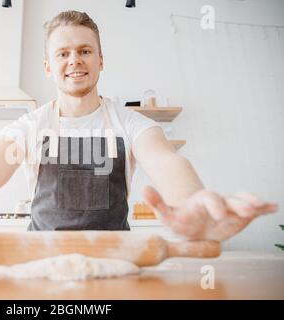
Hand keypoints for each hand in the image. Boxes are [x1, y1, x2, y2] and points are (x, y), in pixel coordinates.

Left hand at [142, 186, 277, 240]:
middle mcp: (218, 201)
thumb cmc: (179, 219)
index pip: (209, 198)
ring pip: (243, 203)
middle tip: (249, 210)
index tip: (219, 214)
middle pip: (230, 199)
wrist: (192, 224)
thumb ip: (157, 202)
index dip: (215, 204)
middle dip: (240, 203)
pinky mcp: (238, 216)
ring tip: (264, 206)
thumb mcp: (165, 214)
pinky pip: (252, 211)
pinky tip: (273, 208)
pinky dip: (263, 209)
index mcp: (201, 200)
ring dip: (253, 204)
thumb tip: (143, 189)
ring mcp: (229, 207)